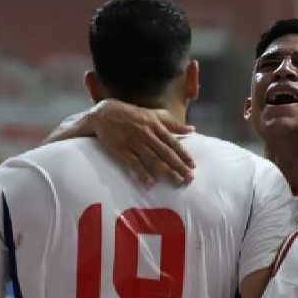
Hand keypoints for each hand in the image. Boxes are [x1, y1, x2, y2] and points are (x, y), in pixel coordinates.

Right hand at [82, 99, 196, 185]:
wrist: (104, 113)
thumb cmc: (132, 114)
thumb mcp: (153, 114)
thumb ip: (172, 123)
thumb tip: (191, 129)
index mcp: (155, 125)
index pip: (173, 142)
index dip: (183, 154)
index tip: (193, 166)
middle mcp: (147, 134)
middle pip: (166, 152)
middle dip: (179, 166)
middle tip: (189, 178)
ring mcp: (134, 142)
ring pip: (153, 159)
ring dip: (166, 171)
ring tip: (176, 181)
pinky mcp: (121, 149)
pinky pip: (133, 163)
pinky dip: (142, 173)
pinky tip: (150, 183)